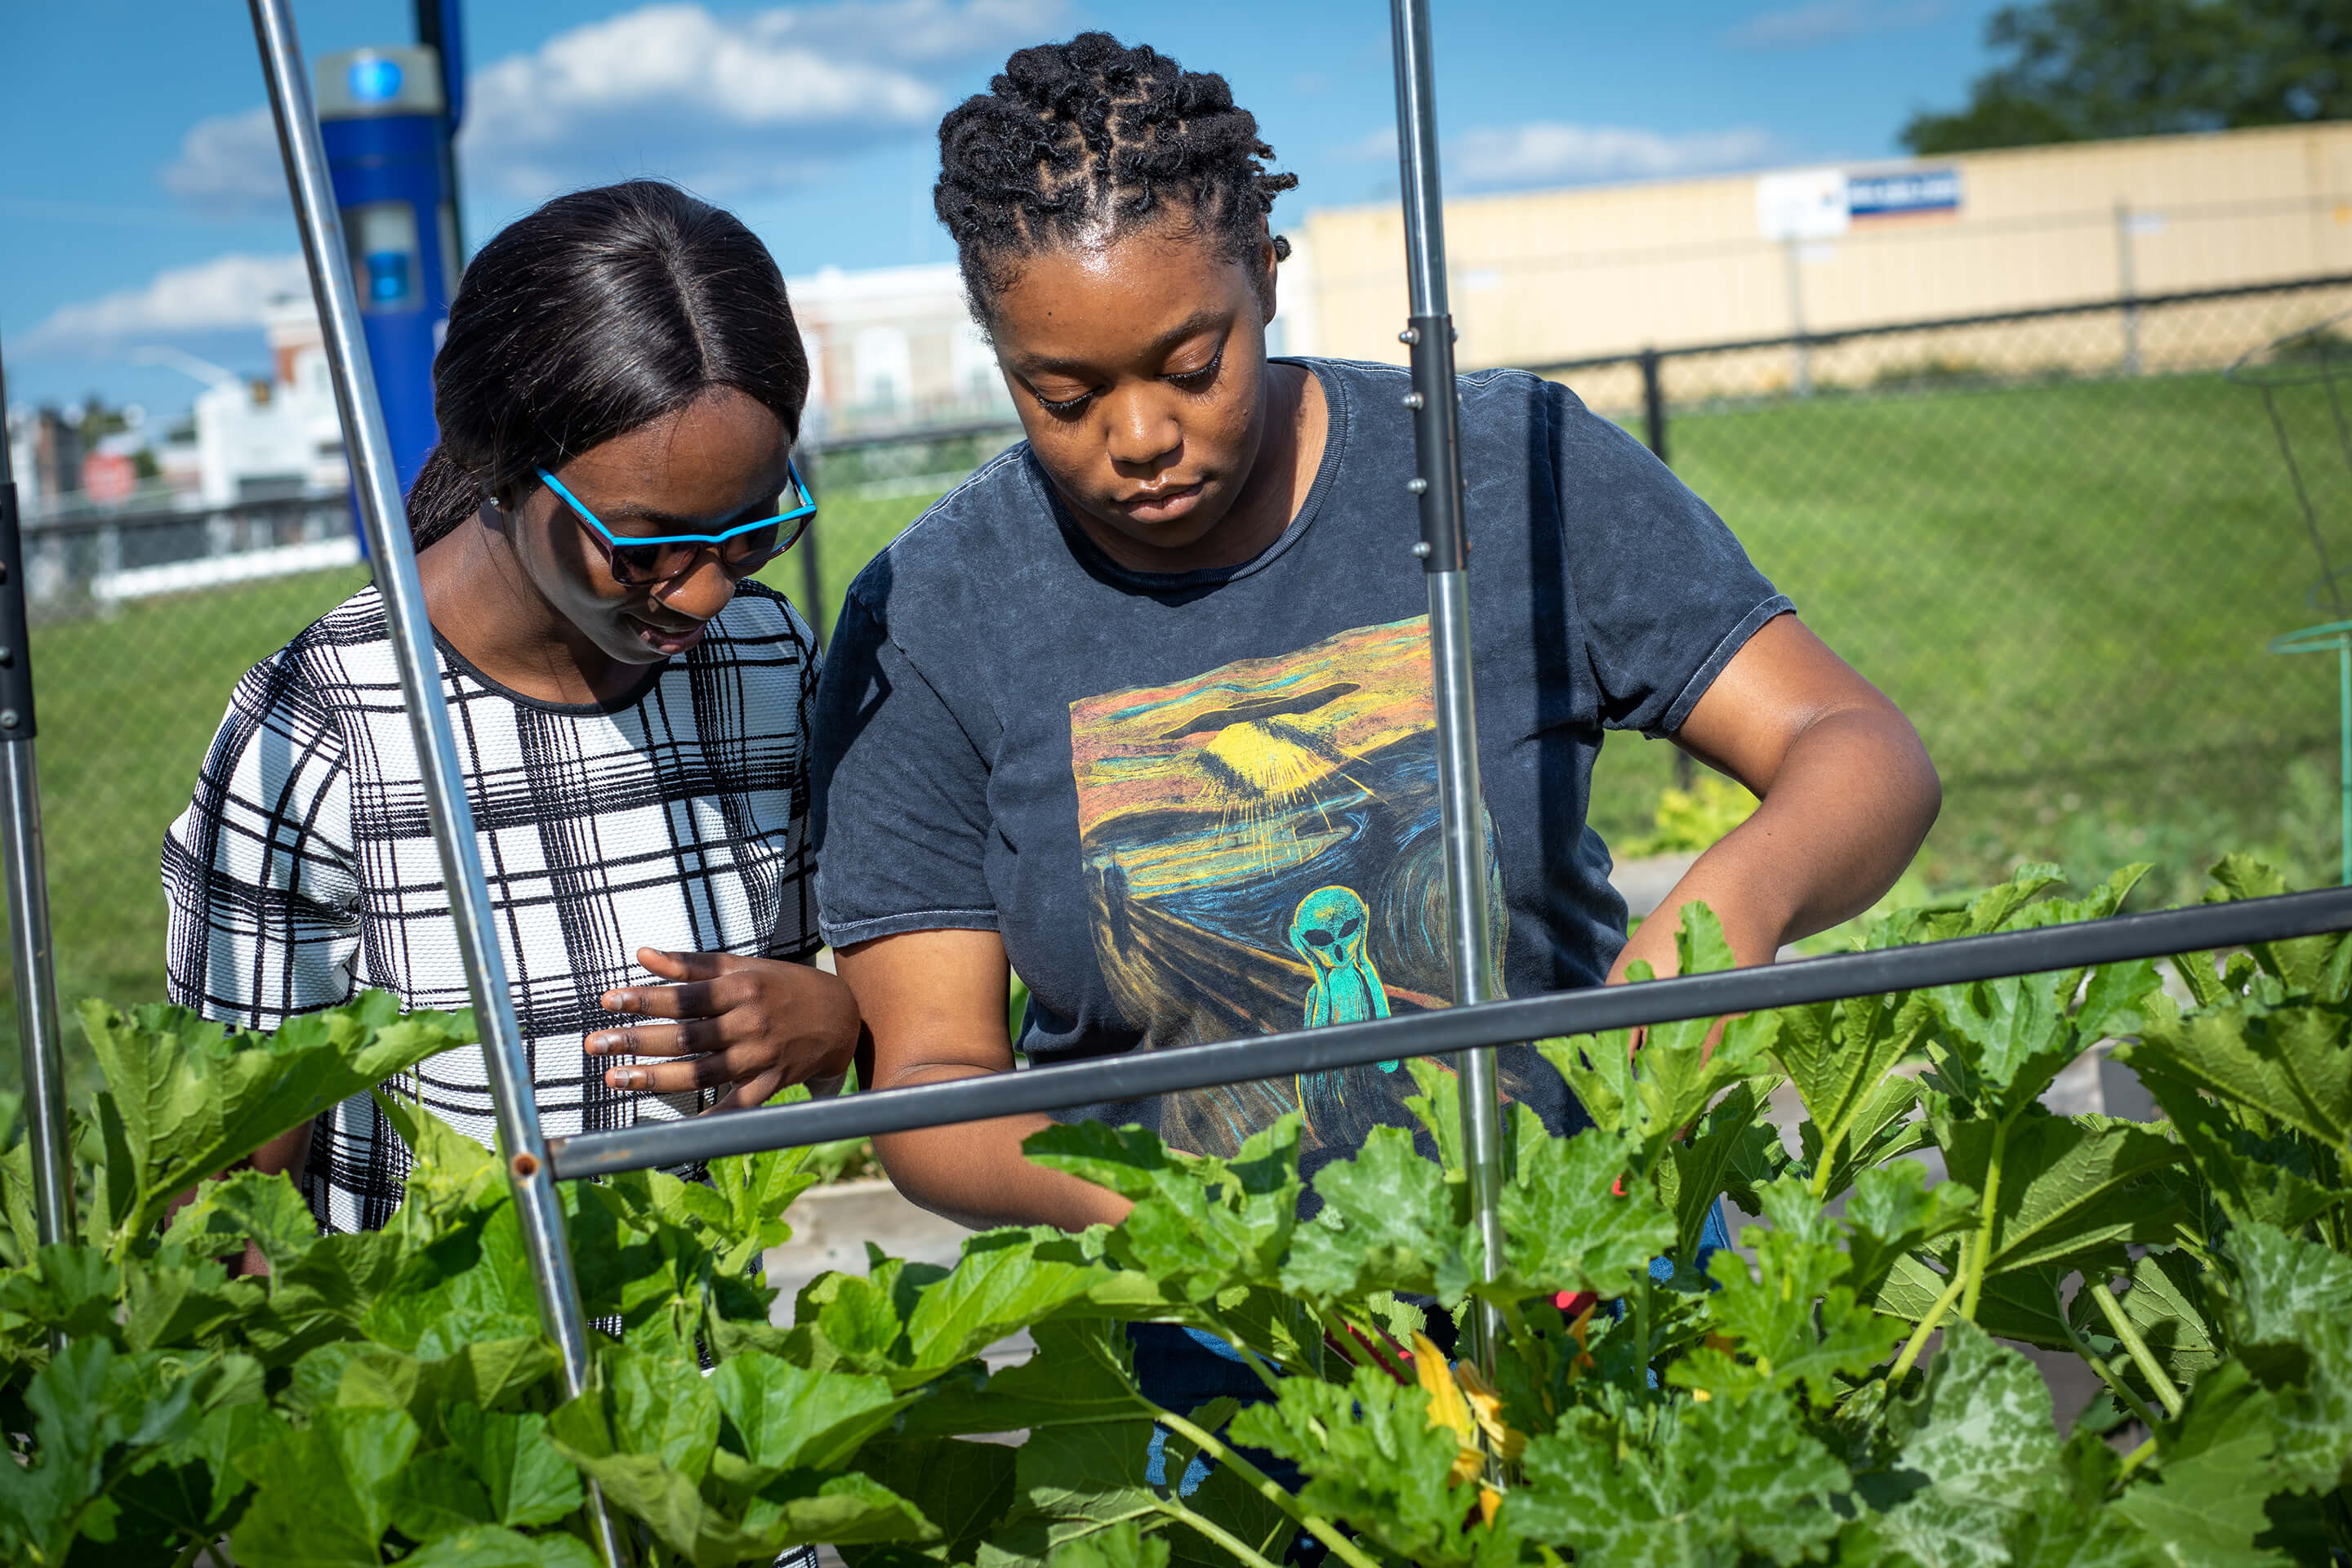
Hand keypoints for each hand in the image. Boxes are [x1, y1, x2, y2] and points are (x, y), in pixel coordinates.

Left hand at [588, 948, 859, 1111]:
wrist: (840, 1018)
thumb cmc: (781, 987)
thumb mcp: (741, 968)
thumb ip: (690, 964)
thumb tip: (642, 954)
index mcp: (740, 988)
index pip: (683, 995)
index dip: (644, 998)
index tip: (607, 1001)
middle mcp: (749, 1023)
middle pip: (685, 1035)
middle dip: (637, 1040)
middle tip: (595, 1044)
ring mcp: (760, 1056)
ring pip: (701, 1072)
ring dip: (655, 1077)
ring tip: (616, 1079)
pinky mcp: (770, 1083)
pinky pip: (735, 1105)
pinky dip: (709, 1118)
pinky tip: (676, 1128)